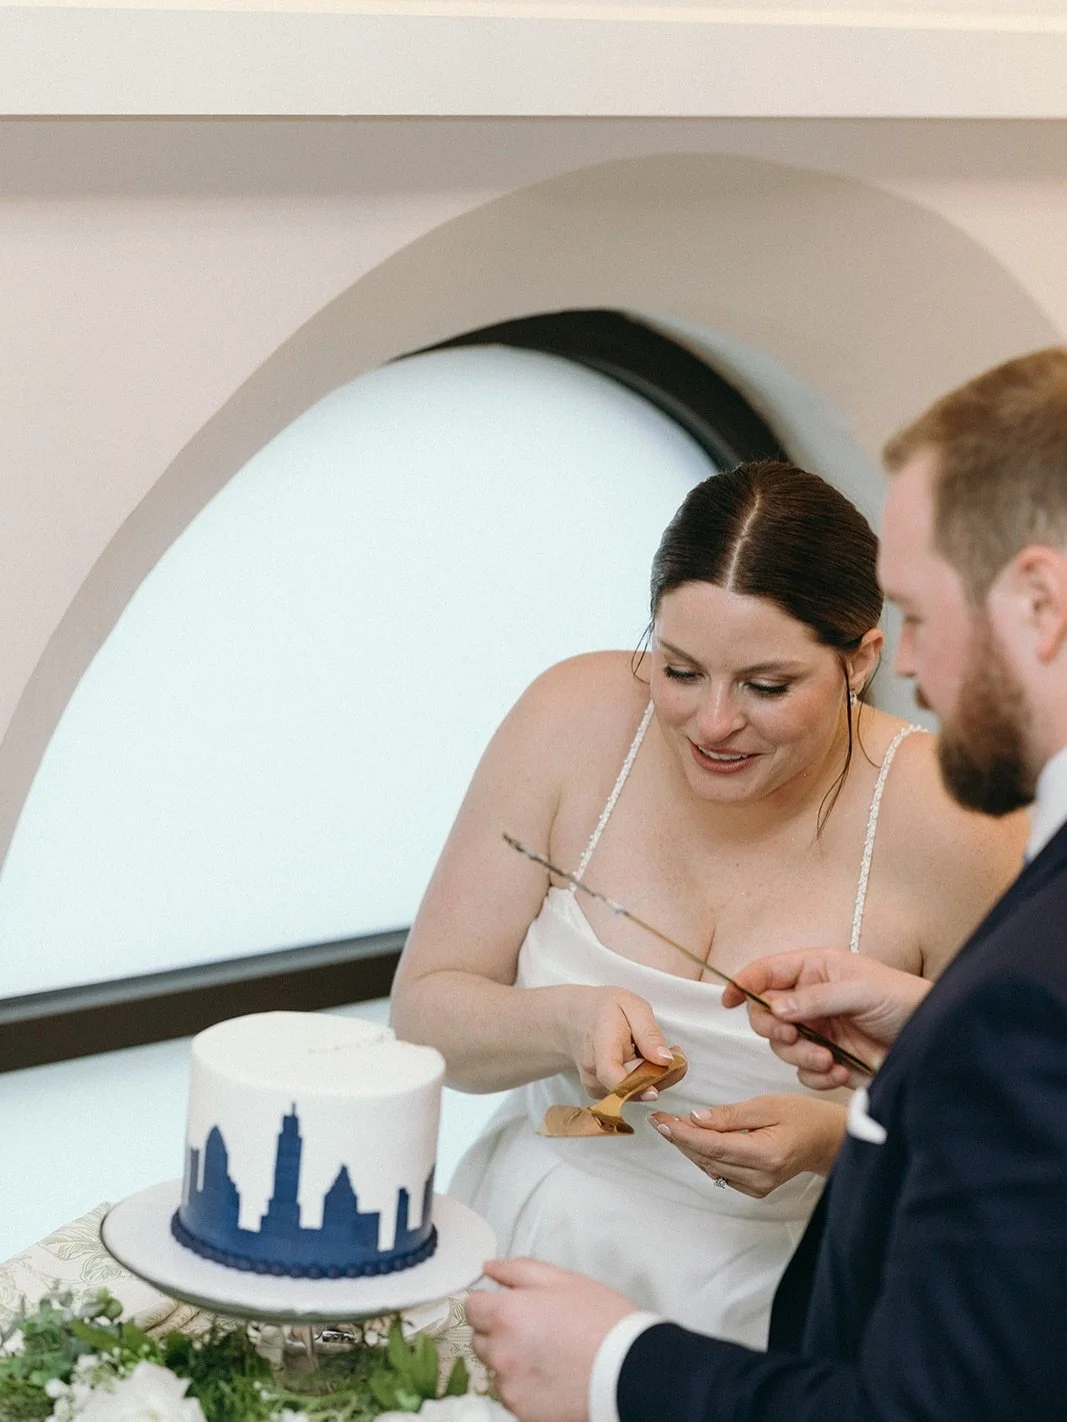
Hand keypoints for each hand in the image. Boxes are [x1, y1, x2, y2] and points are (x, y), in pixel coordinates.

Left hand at [466, 1257, 639, 1421]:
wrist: (630, 1370)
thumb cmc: (601, 1320)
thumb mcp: (563, 1280)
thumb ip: (519, 1270)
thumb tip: (489, 1269)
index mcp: (507, 1314)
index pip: (471, 1307)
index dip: (489, 1303)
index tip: (509, 1307)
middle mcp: (501, 1352)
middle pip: (480, 1338)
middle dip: (499, 1332)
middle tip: (534, 1329)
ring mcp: (509, 1385)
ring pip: (495, 1368)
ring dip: (511, 1360)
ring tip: (547, 1355)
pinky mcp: (521, 1412)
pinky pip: (511, 1393)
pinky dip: (524, 1386)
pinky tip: (551, 1376)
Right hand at [563, 986, 673, 1095]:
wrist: (573, 1019)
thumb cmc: (604, 1009)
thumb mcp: (632, 1006)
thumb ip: (649, 1033)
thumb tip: (666, 1060)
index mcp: (601, 1043)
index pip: (611, 1073)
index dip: (635, 1086)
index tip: (655, 1089)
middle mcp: (593, 1069)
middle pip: (632, 1086)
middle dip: (660, 1074)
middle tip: (675, 1052)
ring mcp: (594, 1084)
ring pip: (633, 1091)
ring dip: (652, 1077)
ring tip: (652, 1052)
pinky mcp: (599, 1092)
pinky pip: (627, 1093)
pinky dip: (641, 1081)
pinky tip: (639, 1062)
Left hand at [650, 1093, 845, 1195]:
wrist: (827, 1140)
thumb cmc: (801, 1116)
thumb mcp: (766, 1105)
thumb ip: (730, 1115)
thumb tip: (695, 1119)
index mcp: (765, 1154)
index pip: (713, 1146)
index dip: (683, 1134)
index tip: (662, 1121)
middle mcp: (760, 1177)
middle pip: (708, 1159)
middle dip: (681, 1139)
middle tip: (661, 1120)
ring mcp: (758, 1187)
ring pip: (711, 1168)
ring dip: (690, 1148)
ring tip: (673, 1126)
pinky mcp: (756, 1190)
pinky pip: (721, 1173)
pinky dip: (706, 1156)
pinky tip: (696, 1140)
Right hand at [722, 949, 931, 1088]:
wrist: (934, 1041)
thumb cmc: (902, 1001)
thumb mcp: (859, 990)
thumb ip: (814, 999)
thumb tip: (776, 1009)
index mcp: (815, 970)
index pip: (767, 972)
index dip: (744, 983)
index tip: (728, 1000)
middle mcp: (811, 999)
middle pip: (766, 1014)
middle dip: (775, 1030)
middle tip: (793, 1036)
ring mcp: (819, 1030)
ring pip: (782, 1047)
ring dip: (801, 1057)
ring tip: (829, 1060)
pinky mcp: (829, 1060)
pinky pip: (804, 1073)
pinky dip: (818, 1077)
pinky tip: (843, 1071)